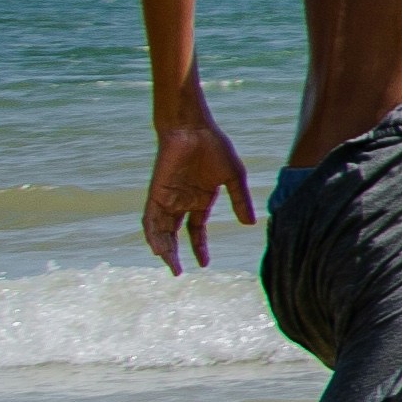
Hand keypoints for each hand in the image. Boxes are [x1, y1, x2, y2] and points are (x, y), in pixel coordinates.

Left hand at [143, 116, 253, 273]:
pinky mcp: (157, 193)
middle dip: (175, 254)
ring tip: (168, 264)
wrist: (193, 129)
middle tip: (178, 273)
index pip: (196, 230)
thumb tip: (250, 224)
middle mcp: (182, 202)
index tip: (204, 264)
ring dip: (163, 247)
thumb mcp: (234, 178)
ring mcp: (169, 198)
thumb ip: (240, 201)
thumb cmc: (214, 147)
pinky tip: (157, 247)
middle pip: (175, 234)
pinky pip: (151, 218)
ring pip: (161, 229)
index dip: (200, 247)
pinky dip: (152, 233)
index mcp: (200, 199)